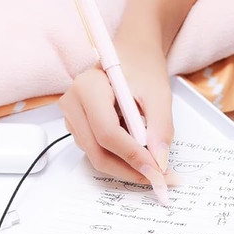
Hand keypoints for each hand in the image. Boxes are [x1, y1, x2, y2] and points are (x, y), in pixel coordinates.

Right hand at [59, 44, 174, 193]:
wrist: (132, 55)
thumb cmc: (143, 68)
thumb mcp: (159, 94)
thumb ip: (161, 127)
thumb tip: (159, 160)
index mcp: (88, 87)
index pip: (107, 133)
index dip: (133, 156)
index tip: (158, 171)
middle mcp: (72, 103)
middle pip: (98, 151)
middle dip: (130, 169)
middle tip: (159, 178)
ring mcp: (72, 117)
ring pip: (96, 156)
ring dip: (126, 167)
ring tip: (155, 165)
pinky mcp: (78, 127)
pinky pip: (97, 152)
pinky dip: (120, 160)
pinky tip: (141, 155)